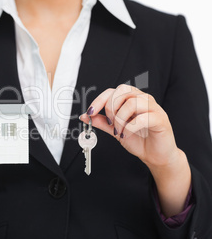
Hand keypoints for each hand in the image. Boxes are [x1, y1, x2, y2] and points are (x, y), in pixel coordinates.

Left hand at [80, 84, 190, 216]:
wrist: (155, 155)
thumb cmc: (138, 140)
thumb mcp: (115, 130)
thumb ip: (102, 122)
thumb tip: (84, 116)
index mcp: (131, 99)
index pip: (112, 91)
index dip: (99, 100)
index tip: (90, 112)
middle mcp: (142, 99)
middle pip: (123, 91)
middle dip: (111, 107)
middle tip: (110, 122)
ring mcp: (153, 107)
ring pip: (132, 102)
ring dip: (120, 119)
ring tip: (119, 132)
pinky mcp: (160, 119)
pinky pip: (143, 117)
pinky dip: (130, 127)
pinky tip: (126, 135)